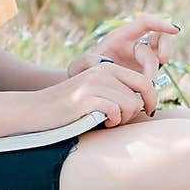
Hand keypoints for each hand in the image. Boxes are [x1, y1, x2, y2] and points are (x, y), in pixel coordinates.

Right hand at [33, 59, 160, 131]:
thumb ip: (116, 92)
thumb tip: (145, 105)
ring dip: (122, 119)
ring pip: (130, 105)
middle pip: (139, 96)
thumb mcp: (94, 92)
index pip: (144, 81)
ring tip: (107, 120)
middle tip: (119, 120)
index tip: (150, 111)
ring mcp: (93, 84)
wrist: (36, 110)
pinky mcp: (86, 98)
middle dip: (134, 112)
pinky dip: (112, 121)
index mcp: (106, 67)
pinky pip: (116, 112)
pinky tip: (100, 122)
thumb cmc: (69, 108)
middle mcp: (102, 71)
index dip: (152, 98)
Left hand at [75, 15, 180, 84]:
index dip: (161, 23)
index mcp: (120, 38)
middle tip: (146, 81)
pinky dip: (155, 88)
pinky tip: (146, 100)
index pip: (146, 23)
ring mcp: (142, 61)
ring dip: (156, 73)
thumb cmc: (81, 76)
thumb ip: (84, 62)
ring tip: (145, 89)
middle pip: (159, 42)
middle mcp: (135, 46)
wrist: (86, 92)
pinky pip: (158, 77)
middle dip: (156, 61)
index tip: (175, 30)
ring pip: (162, 58)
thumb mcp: (76, 68)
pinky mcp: (146, 76)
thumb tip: (102, 61)